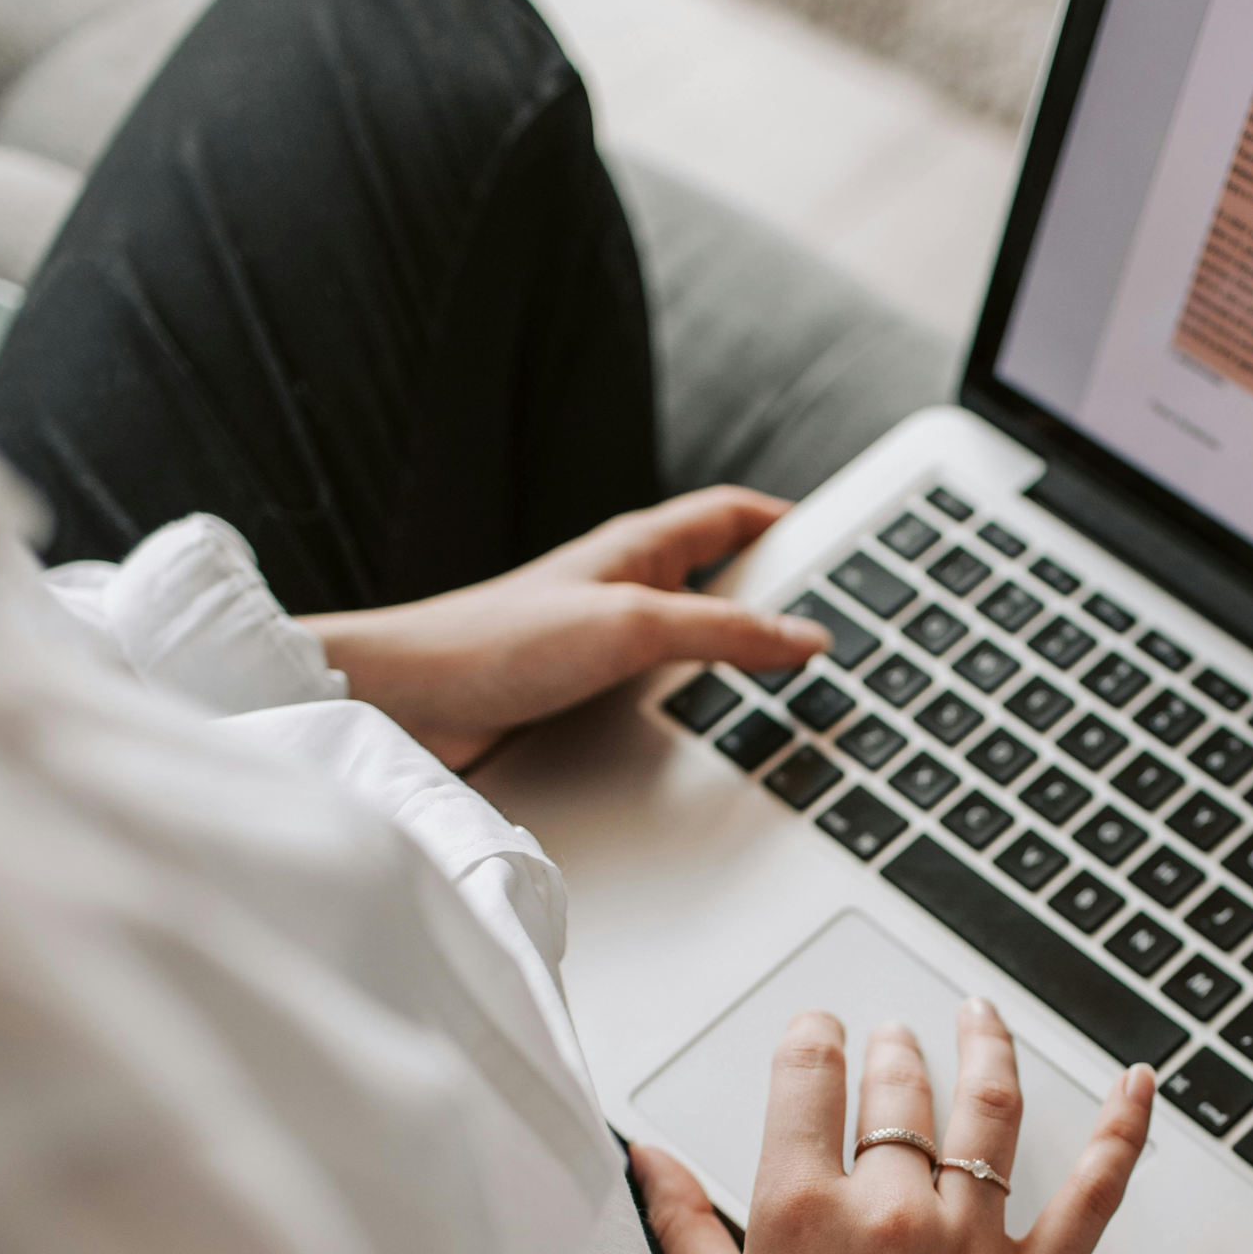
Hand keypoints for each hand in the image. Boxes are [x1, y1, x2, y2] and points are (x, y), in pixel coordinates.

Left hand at [304, 486, 828, 768]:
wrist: (408, 706)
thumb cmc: (496, 644)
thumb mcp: (631, 628)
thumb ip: (723, 633)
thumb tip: (807, 637)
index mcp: (638, 549)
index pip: (733, 515)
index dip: (790, 523)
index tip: (844, 546)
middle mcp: (624, 589)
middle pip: (724, 579)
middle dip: (780, 597)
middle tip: (839, 627)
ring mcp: (604, 644)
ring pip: (694, 643)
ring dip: (738, 662)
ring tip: (795, 691)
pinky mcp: (584, 697)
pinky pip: (662, 693)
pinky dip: (698, 708)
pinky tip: (715, 738)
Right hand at [631, 1000, 1154, 1253]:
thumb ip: (682, 1227)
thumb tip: (646, 1159)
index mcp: (803, 1212)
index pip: (808, 1082)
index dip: (814, 1041)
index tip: (819, 1032)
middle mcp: (892, 1212)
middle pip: (898, 1095)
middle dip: (892, 1053)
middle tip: (891, 1039)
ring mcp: (970, 1242)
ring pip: (988, 1114)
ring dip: (985, 1050)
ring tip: (979, 1018)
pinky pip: (1092, 1193)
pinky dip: (1121, 1132)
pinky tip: (1137, 1086)